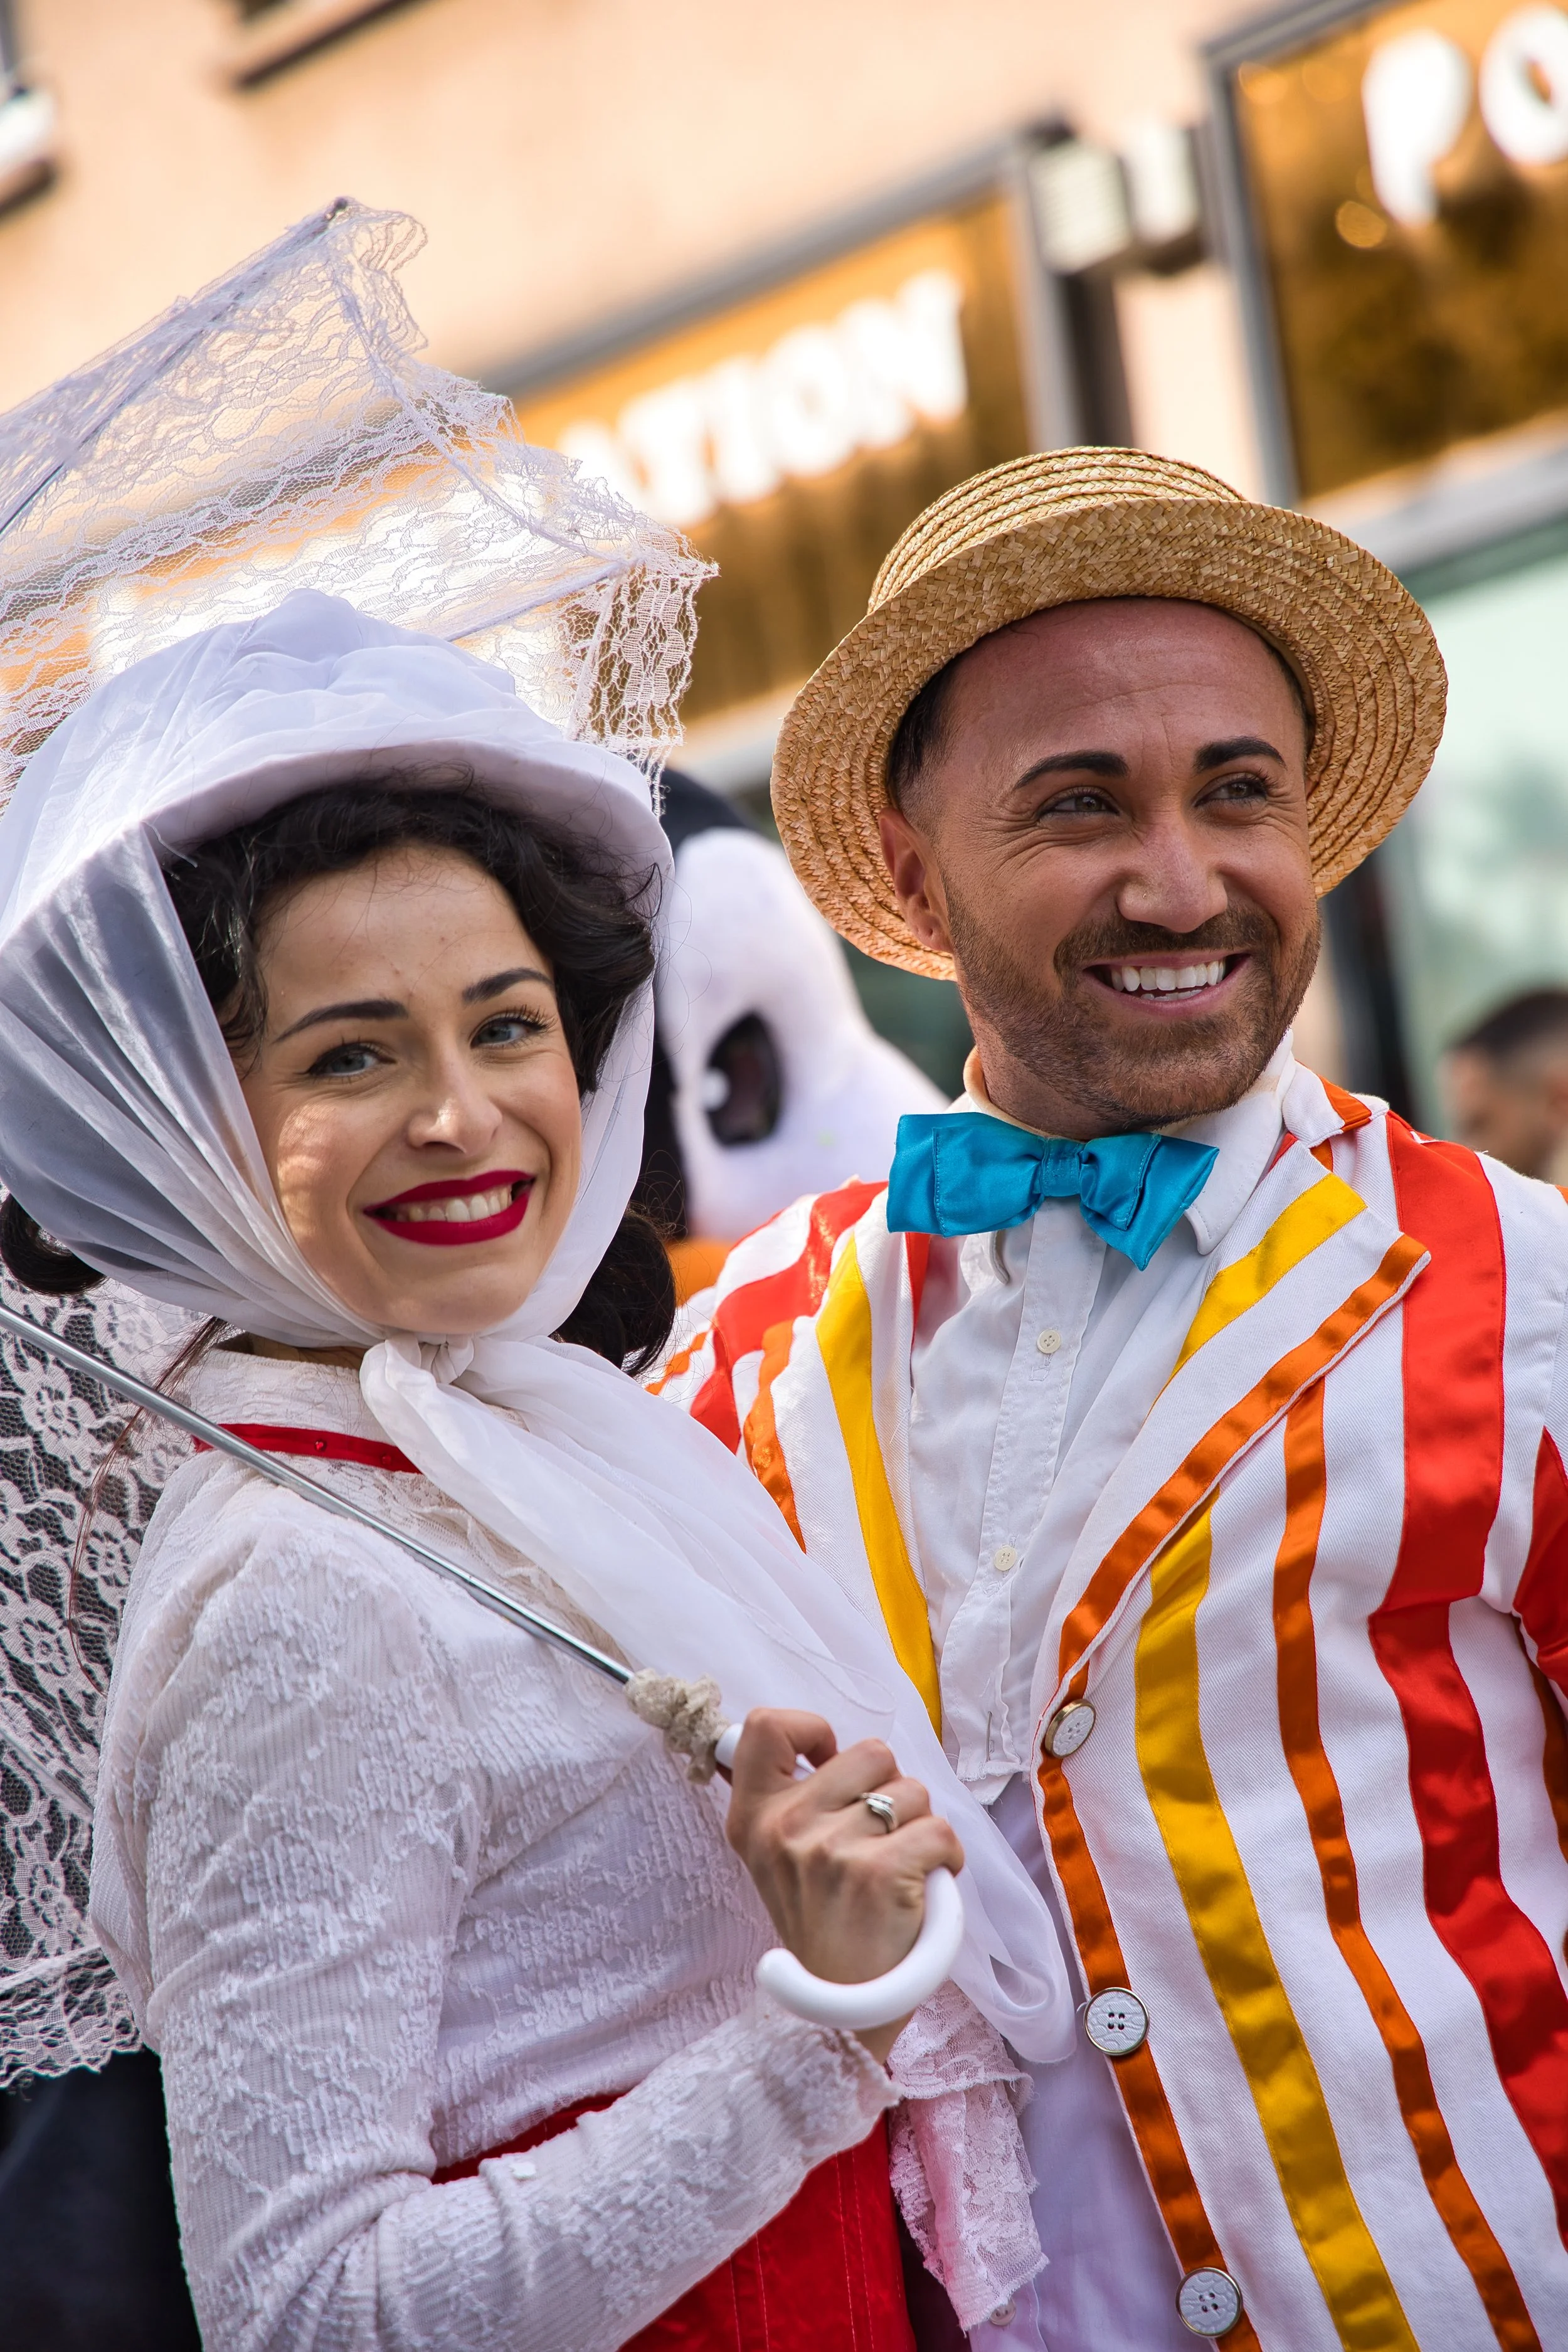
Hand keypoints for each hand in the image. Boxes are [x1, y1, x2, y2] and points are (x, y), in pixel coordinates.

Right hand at [723, 1708, 964, 2061]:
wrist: (835, 2016)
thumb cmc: (821, 1927)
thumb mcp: (776, 1861)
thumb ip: (788, 1801)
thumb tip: (810, 1742)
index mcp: (754, 1819)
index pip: (766, 1727)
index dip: (810, 1729)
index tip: (829, 1763)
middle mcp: (786, 1828)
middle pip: (870, 1751)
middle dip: (889, 1789)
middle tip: (878, 1840)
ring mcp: (832, 1850)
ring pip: (912, 1791)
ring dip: (919, 1826)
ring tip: (900, 1869)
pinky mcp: (881, 1875)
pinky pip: (940, 1831)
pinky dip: (948, 1857)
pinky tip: (927, 1884)